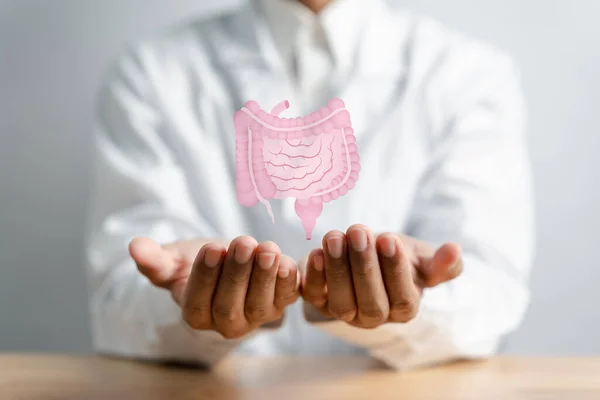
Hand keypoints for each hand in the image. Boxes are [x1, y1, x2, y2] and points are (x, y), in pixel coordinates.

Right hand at [129, 236, 299, 337]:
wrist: (230, 259)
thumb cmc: (198, 261)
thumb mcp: (175, 259)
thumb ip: (156, 260)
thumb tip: (134, 247)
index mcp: (196, 314)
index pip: (197, 302)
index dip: (205, 277)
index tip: (212, 248)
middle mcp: (226, 323)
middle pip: (229, 305)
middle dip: (236, 273)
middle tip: (242, 243)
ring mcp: (256, 316)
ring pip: (260, 304)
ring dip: (264, 276)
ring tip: (266, 249)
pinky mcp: (280, 302)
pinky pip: (287, 298)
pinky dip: (289, 282)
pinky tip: (288, 262)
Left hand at [301, 224, 462, 328]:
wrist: (367, 254)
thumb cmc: (399, 257)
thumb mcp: (423, 259)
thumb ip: (441, 262)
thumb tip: (455, 251)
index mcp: (404, 309)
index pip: (402, 298)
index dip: (395, 270)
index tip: (389, 239)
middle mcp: (373, 317)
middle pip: (370, 302)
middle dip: (364, 266)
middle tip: (359, 232)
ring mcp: (344, 311)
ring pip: (340, 300)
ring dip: (337, 268)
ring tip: (336, 236)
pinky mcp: (318, 301)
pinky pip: (313, 295)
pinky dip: (312, 277)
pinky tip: (315, 253)